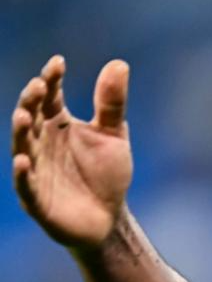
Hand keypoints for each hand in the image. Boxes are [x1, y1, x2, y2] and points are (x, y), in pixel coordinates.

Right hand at [11, 56, 133, 249]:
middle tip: (38, 86)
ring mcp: (36, 169)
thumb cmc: (106, 174)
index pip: (49, 96)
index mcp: (57, 124)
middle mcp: (41, 142)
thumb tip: (119, 63)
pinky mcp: (37, 199)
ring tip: (24, 115)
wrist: (109, 218)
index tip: (58, 63)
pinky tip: (23, 161)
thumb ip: (112, 104)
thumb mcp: (113, 136)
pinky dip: (23, 173)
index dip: (51, 79)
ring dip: (21, 132)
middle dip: (31, 101)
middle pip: (31, 116)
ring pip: (22, 147)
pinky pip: (25, 185)